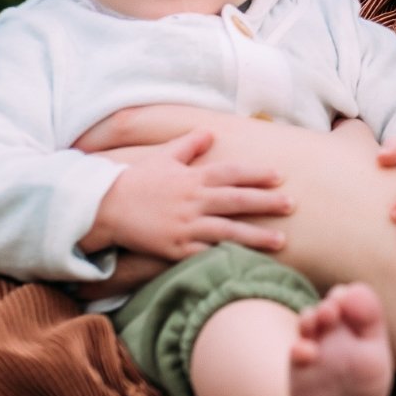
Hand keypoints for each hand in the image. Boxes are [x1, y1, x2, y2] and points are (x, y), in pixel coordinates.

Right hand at [79, 127, 291, 259]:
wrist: (104, 207)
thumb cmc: (135, 180)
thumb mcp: (162, 157)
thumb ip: (188, 145)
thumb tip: (210, 133)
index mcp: (192, 177)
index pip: (231, 174)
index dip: (256, 175)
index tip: (279, 176)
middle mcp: (192, 201)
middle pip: (236, 200)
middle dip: (266, 202)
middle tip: (292, 204)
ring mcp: (185, 226)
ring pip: (228, 231)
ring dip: (256, 236)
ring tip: (282, 241)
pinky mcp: (176, 248)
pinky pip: (206, 253)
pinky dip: (227, 257)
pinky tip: (247, 262)